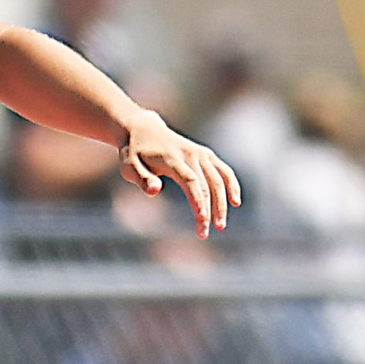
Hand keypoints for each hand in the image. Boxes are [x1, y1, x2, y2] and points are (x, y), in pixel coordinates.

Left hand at [118, 110, 240, 237]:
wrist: (143, 129)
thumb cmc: (134, 153)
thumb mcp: (128, 167)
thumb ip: (141, 179)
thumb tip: (154, 191)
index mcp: (171, 159)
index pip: (190, 181)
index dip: (198, 201)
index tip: (201, 220)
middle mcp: (190, 154)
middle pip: (206, 184)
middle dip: (208, 210)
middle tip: (204, 234)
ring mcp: (200, 154)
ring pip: (219, 179)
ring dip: (222, 203)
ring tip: (220, 226)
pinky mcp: (206, 154)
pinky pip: (224, 171)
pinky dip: (232, 185)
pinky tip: (236, 202)